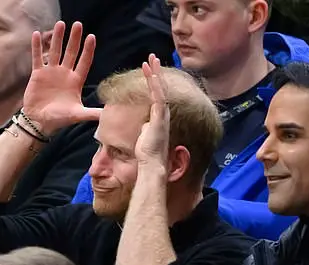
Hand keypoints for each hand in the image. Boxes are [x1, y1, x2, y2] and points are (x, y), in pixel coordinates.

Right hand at [22, 21, 101, 135]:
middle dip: (74, 39)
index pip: (84, 62)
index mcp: (76, 81)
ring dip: (58, 38)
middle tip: (78, 24)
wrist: (39, 122)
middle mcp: (65, 74)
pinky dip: (36, 46)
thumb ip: (92, 113)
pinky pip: (37, 57)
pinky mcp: (38, 74)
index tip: (92, 37)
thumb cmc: (59, 119)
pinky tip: (36, 34)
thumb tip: (109, 114)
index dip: (88, 50)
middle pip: (71, 52)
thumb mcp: (78, 115)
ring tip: (61, 24)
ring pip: (55, 51)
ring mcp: (51, 72)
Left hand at [134, 54, 170, 170]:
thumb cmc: (148, 152)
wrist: (153, 163)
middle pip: (161, 87)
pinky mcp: (160, 116)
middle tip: (152, 57)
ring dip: (155, 73)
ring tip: (150, 59)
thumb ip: (146, 126)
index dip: (154, 80)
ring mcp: (163, 114)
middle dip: (156, 71)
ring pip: (160, 88)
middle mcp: (163, 112)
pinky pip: (158, 96)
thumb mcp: (146, 134)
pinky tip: (151, 73)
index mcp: (159, 115)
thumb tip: (144, 124)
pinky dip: (155, 84)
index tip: (150, 68)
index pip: (157, 93)